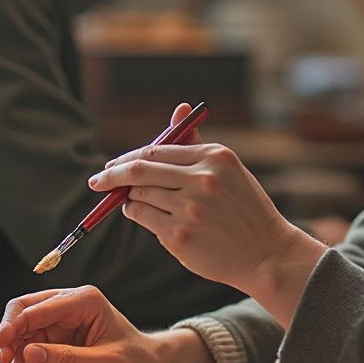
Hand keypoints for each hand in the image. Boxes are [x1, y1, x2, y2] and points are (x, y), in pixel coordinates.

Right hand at [0, 285, 180, 362]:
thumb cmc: (136, 360)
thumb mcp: (107, 362)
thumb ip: (68, 358)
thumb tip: (29, 354)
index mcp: (83, 300)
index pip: (37, 307)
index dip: (13, 325)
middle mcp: (68, 306)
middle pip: (23, 313)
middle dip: (11, 339)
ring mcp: (60, 323)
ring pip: (23, 337)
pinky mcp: (56, 341)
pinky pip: (31, 352)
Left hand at [90, 105, 326, 325]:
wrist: (266, 253)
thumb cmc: (243, 209)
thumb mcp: (228, 170)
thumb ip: (198, 144)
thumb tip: (179, 109)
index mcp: (215, 156)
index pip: (158, 149)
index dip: (130, 157)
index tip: (115, 164)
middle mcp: (202, 179)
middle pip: (140, 169)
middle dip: (112, 174)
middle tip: (97, 179)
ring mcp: (190, 208)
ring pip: (139, 194)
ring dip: (129, 197)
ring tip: (134, 202)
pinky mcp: (180, 235)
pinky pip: (142, 217)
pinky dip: (136, 213)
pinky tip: (144, 215)